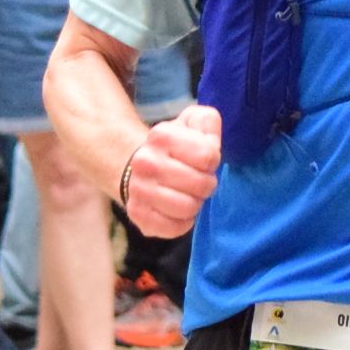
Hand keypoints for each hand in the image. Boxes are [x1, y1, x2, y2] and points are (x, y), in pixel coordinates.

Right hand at [122, 103, 223, 238]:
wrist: (141, 168)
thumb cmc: (176, 147)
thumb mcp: (192, 123)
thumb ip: (207, 122)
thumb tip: (210, 140)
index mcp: (161, 135)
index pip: (207, 156)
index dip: (212, 161)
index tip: (203, 161)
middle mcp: (144, 162)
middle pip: (201, 185)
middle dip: (206, 185)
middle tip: (199, 182)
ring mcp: (138, 189)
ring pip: (188, 207)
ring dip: (195, 204)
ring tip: (189, 195)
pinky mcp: (138, 214)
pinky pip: (173, 227)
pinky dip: (183, 222)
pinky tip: (178, 211)